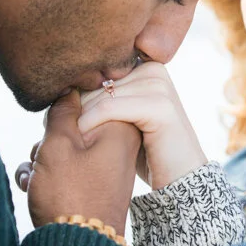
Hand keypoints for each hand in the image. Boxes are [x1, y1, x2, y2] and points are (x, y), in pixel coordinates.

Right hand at [14, 90, 141, 232]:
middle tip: (42, 155)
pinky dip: (48, 175)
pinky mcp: (94, 185)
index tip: (54, 126)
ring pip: (67, 147)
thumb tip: (70, 90)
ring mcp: (106, 167)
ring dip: (43, 158)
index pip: (89, 96)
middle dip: (48, 138)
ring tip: (36, 177)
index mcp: (120, 128)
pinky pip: (68, 168)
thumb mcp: (59, 145)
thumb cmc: (70, 195)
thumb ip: (62, 111)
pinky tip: (32, 187)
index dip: (62, 108)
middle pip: (76, 124)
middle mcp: (118, 145)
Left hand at [77, 64, 206, 190]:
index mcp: (145, 66)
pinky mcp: (159, 106)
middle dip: (77, 111)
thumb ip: (104, 100)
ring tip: (75, 144)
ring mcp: (159, 86)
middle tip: (66, 137)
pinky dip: (91, 124)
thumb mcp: (123, 120)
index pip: (96, 74)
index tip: (64, 124)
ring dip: (81, 121)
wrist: (180, 178)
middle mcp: (154, 70)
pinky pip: (109, 108)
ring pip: (100, 96)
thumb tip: (64, 91)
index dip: (76, 99)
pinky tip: (83, 142)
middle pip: (96, 84)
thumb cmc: (147, 151)